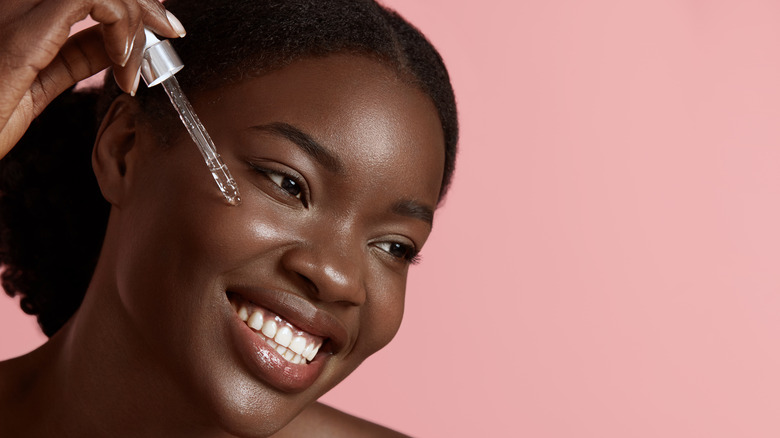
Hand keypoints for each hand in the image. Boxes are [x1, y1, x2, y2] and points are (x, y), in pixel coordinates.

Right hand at [0, 0, 185, 158]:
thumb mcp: (42, 82)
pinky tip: (122, 65)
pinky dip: (120, 28)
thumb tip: (114, 45)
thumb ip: (76, 56)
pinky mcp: (20, 35)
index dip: (129, 0)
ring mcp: (13, 12)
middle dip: (141, 1)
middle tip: (170, 30)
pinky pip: (87, 0)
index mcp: (20, 11)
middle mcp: (15, 3)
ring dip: (135, 17)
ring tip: (139, 63)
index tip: (162, 26)